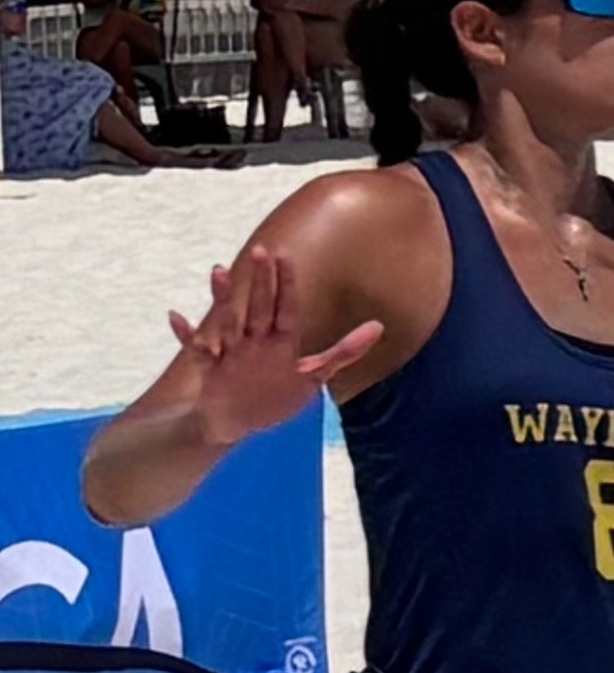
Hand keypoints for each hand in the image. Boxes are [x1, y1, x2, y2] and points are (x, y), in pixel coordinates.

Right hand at [169, 246, 381, 445]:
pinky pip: (196, 350)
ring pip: (228, 322)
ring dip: (223, 298)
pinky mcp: (212, 370)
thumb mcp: (313, 375)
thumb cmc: (276, 396)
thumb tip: (379, 327)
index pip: (286, 308)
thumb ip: (345, 351)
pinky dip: (186, 334)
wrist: (238, 422)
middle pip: (259, 307)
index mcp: (280, 341)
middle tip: (261, 250)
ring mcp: (232, 354)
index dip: (287, 284)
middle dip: (261, 281)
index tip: (287, 256)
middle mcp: (255, 342)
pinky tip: (174, 315)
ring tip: (218, 271)